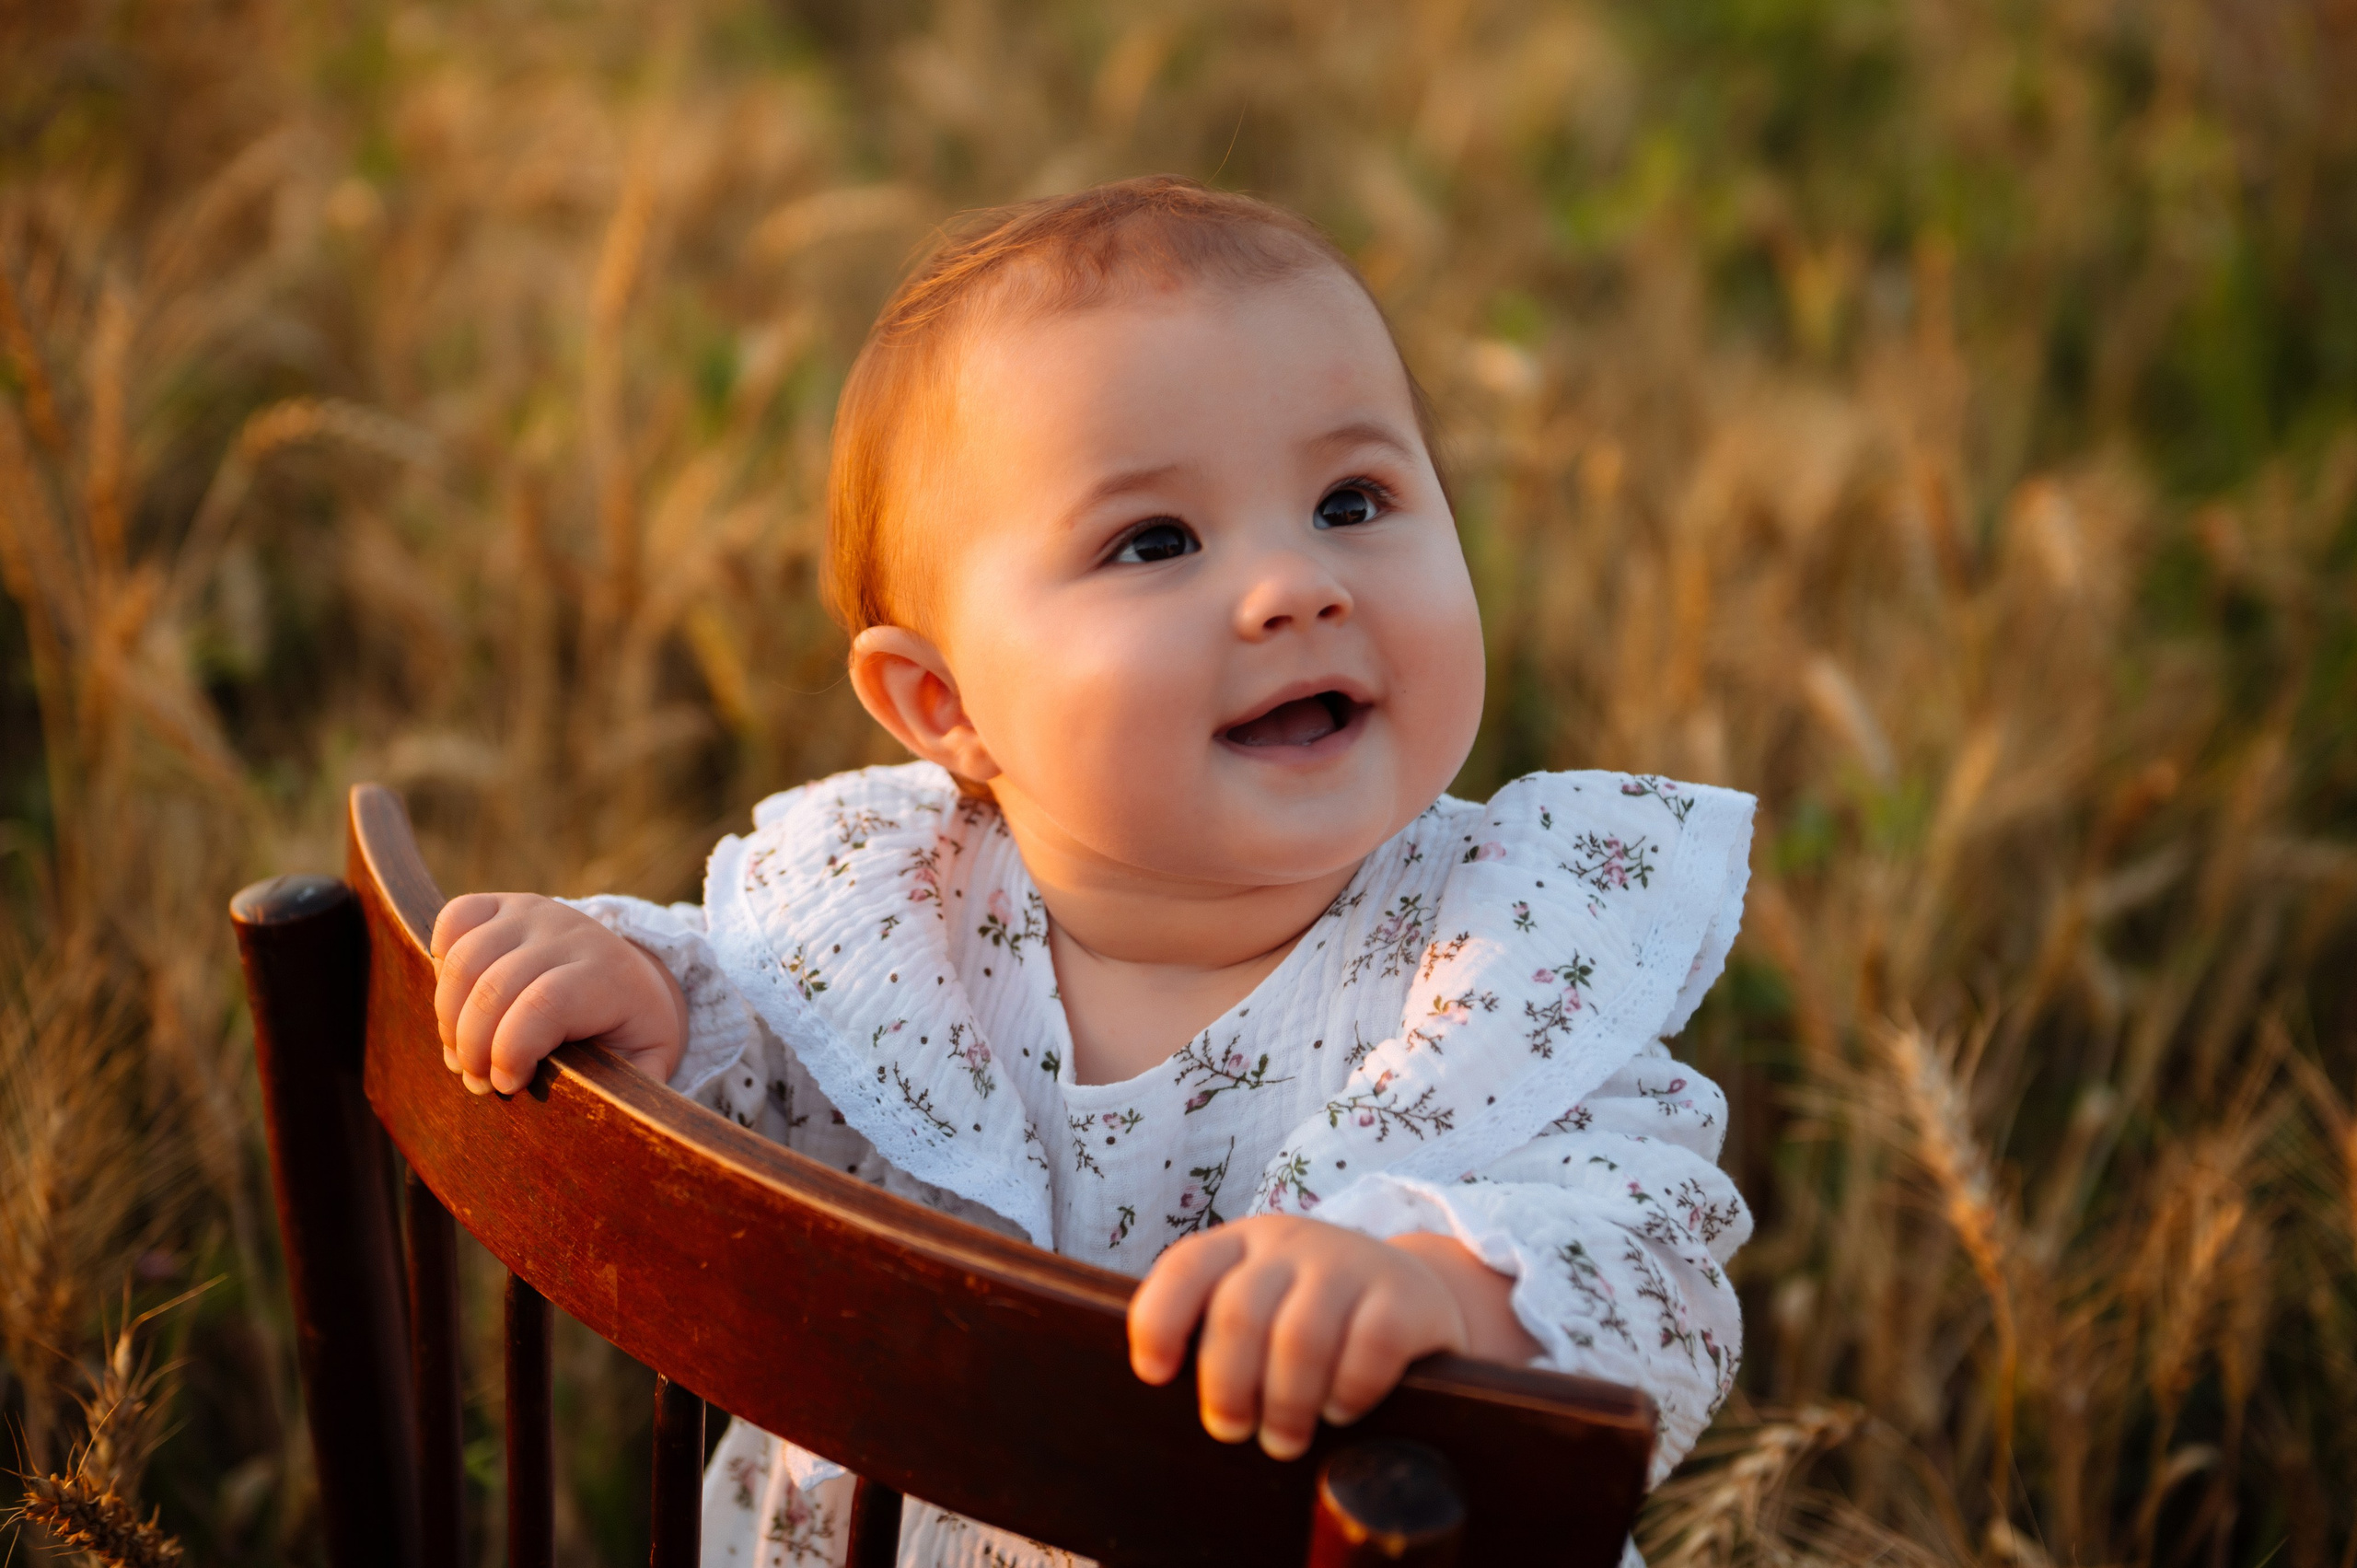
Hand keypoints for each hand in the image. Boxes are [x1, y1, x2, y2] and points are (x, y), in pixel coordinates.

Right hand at [430, 894, 688, 1095]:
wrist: (630, 977)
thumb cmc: (628, 1035)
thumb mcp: (646, 1065)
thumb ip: (630, 1091)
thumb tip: (603, 1125)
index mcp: (609, 976)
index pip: (546, 1003)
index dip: (511, 1051)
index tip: (507, 1085)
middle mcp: (570, 933)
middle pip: (495, 987)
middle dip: (473, 1046)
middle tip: (479, 1081)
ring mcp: (534, 912)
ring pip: (464, 958)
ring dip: (449, 1017)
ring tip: (462, 1054)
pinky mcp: (503, 904)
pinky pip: (455, 917)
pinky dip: (441, 959)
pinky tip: (458, 1001)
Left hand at [1127, 1215, 1535, 1460]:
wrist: (1418, 1292)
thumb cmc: (1317, 1319)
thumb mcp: (1264, 1305)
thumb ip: (1220, 1333)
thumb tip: (1170, 1399)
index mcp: (1243, 1244)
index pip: (1186, 1267)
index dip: (1159, 1321)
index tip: (1154, 1376)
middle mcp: (1293, 1243)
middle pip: (1240, 1314)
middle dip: (1227, 1385)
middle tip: (1233, 1430)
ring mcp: (1351, 1263)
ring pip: (1300, 1338)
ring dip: (1286, 1403)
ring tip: (1284, 1439)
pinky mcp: (1405, 1294)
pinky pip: (1370, 1348)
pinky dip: (1348, 1390)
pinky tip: (1341, 1410)